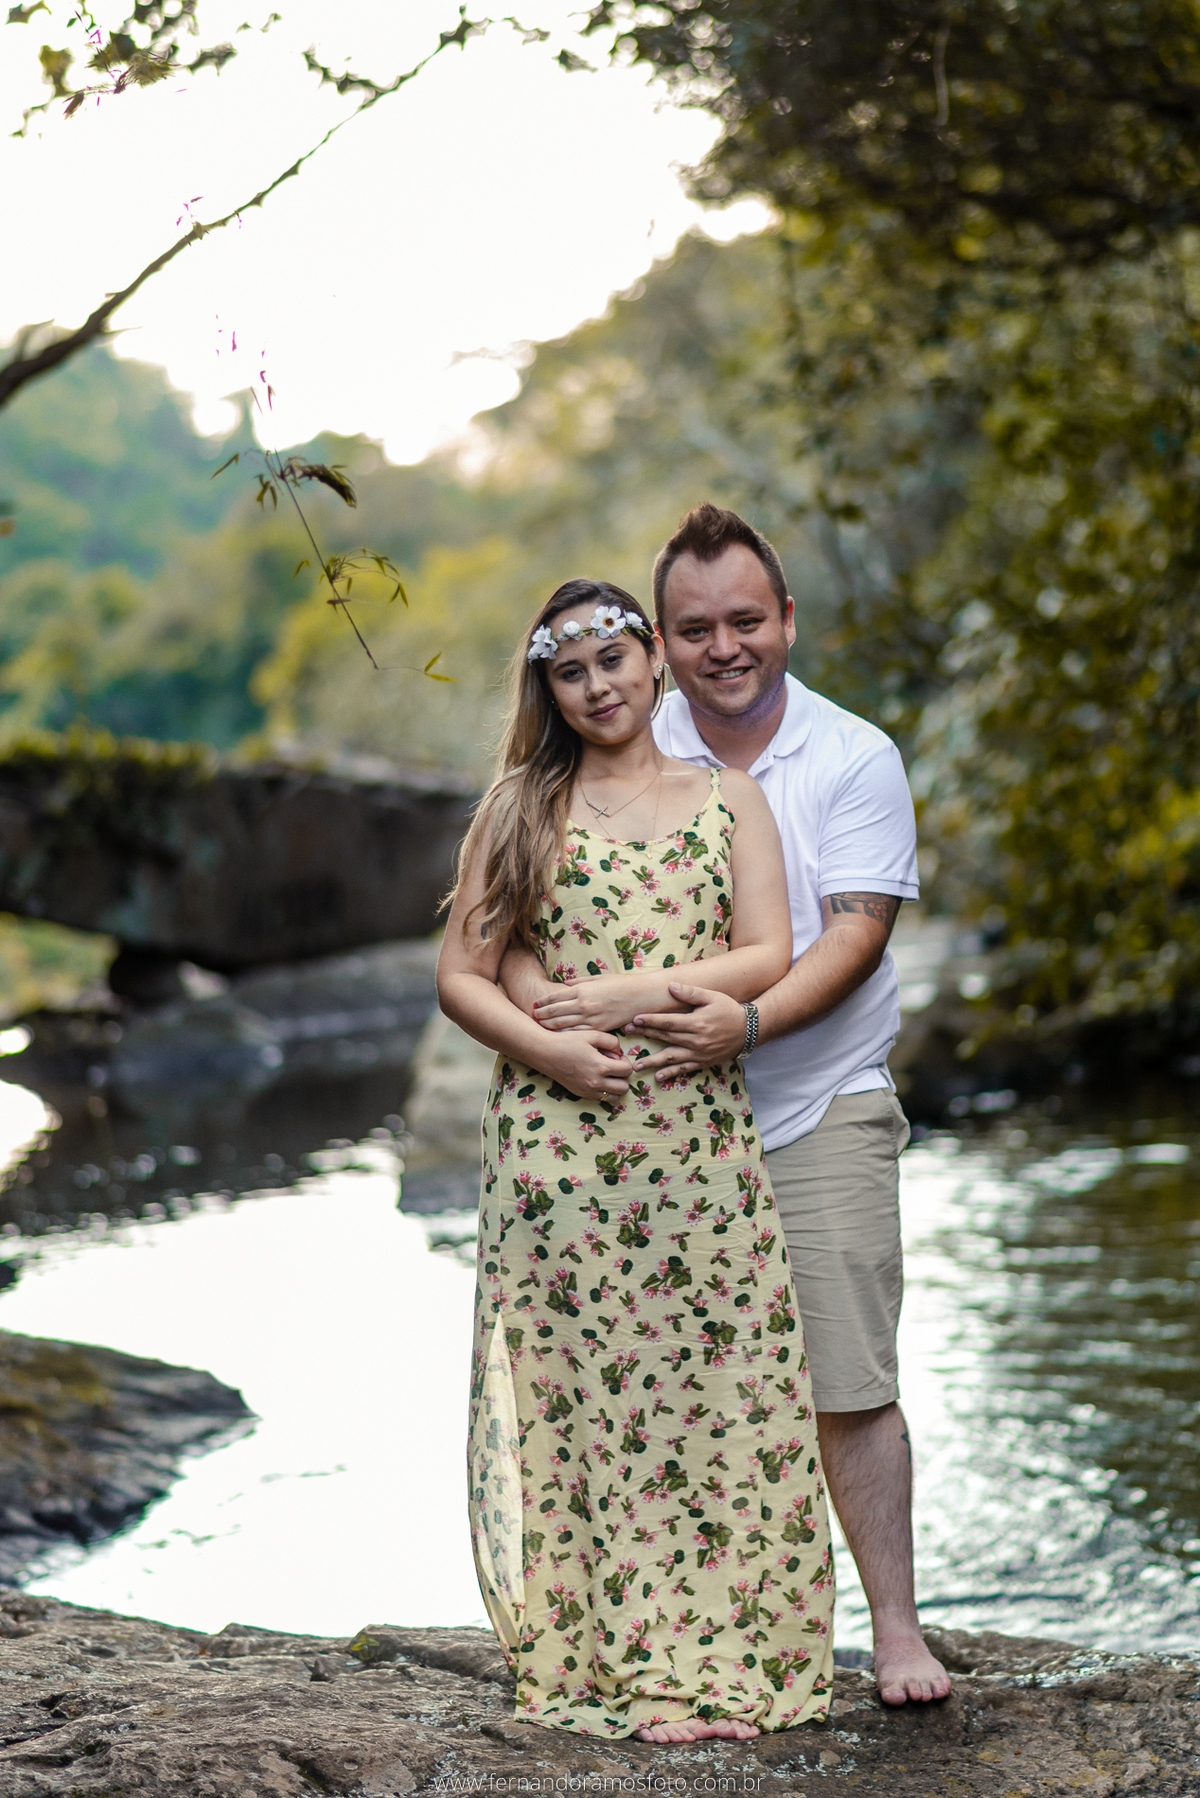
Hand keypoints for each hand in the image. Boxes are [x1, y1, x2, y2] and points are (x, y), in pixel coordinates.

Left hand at [533, 971, 671, 1034]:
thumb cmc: (622, 985)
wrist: (642, 996)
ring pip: (563, 1025)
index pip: (555, 997)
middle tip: (532, 1017)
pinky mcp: (599, 1029)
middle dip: (541, 1015)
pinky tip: (558, 1036)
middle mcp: (583, 1004)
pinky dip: (566, 1034)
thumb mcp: (599, 978)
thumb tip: (565, 984)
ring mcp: (590, 1018)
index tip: (534, 1004)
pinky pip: (578, 1033)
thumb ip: (580, 982)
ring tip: (540, 1026)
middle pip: (555, 1012)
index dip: (543, 1001)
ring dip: (549, 1025)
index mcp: (582, 990)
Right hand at [544, 1030, 633, 1101]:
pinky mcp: (581, 1094)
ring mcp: (588, 1091)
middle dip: (623, 1076)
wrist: (545, 1052)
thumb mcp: (592, 1034)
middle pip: (624, 1087)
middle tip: (613, 1066)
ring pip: (615, 1097)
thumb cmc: (568, 1041)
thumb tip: (619, 1051)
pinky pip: (601, 1099)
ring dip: (615, 1086)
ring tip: (607, 1074)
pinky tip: (596, 1078)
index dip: (626, 1061)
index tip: (617, 1056)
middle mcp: (596, 1082)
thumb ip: (612, 1041)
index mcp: (601, 1066)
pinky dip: (604, 1090)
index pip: (627, 1071)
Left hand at [634, 983, 747, 1082]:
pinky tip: (658, 1077)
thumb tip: (671, 986)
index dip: (650, 1021)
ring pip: (671, 1058)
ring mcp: (699, 1054)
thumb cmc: (728, 1010)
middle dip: (645, 1034)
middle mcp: (696, 1040)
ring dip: (653, 1061)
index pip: (668, 1022)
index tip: (634, 1019)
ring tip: (636, 1065)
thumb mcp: (712, 997)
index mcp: (697, 1023)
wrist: (748, 1031)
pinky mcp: (703, 1063)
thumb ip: (691, 993)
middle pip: (666, 1038)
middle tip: (627, 1032)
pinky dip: (671, 1073)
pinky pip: (684, 1069)